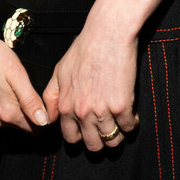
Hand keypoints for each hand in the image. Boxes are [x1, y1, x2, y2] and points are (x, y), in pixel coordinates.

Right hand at [0, 14, 47, 130]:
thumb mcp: (17, 74)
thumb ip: (30, 101)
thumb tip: (42, 121)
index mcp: (7, 112)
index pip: (33, 128)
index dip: (41, 118)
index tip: (41, 103)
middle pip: (19, 124)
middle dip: (26, 112)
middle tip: (22, 88)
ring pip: (5, 120)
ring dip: (10, 108)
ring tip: (8, 86)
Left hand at [44, 9, 138, 150]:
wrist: (107, 35)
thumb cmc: (83, 49)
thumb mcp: (59, 72)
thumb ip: (51, 97)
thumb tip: (48, 118)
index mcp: (65, 106)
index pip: (71, 138)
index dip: (81, 138)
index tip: (89, 133)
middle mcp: (82, 113)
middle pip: (93, 145)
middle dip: (100, 143)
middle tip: (107, 133)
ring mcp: (102, 111)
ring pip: (112, 141)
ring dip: (118, 136)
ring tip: (120, 125)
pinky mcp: (122, 106)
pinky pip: (129, 127)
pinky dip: (131, 124)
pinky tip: (131, 115)